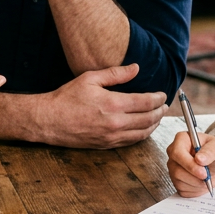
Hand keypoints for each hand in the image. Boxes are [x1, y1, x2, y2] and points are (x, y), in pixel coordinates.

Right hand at [30, 64, 165, 147]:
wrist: (49, 121)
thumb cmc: (67, 98)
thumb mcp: (90, 78)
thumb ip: (116, 74)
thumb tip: (136, 68)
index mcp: (113, 104)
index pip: (146, 102)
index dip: (158, 98)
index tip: (163, 94)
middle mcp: (115, 123)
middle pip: (148, 119)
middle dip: (160, 112)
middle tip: (165, 105)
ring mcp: (112, 136)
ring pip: (142, 133)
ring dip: (154, 124)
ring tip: (158, 116)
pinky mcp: (106, 145)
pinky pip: (131, 141)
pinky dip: (142, 134)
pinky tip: (144, 128)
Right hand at [167, 132, 214, 196]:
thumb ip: (210, 151)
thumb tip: (199, 158)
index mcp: (182, 140)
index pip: (177, 153)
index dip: (189, 165)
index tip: (203, 172)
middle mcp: (174, 153)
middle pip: (177, 170)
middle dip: (195, 177)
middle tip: (208, 177)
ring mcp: (174, 168)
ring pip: (179, 182)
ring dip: (197, 184)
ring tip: (208, 179)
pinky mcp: (177, 181)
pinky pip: (183, 190)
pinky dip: (196, 190)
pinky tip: (202, 183)